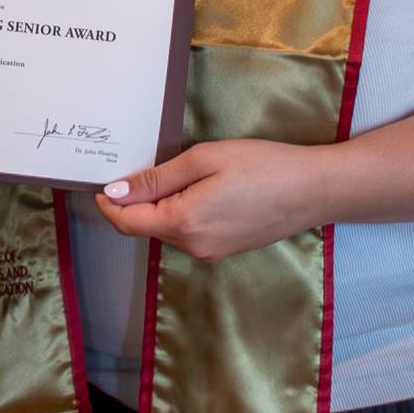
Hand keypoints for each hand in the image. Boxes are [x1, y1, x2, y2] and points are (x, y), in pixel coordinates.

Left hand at [92, 139, 320, 260]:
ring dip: (157, 208)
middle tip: (132, 168)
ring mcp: (212, 252)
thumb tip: (116, 192)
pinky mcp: (226, 249)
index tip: (100, 183)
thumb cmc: (262, 166)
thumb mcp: (204, 160)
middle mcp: (194, 246)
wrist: (314, 190)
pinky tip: (192, 189)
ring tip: (167, 174)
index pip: (128, 222)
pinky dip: (178, 214)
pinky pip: (188, 233)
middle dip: (131, 204)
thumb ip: (156, 178)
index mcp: (184, 223)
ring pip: (166, 231)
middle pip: (145, 228)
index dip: (108, 204)